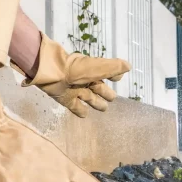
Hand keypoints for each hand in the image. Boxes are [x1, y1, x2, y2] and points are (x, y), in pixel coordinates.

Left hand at [14, 34, 130, 117]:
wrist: (52, 74)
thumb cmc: (77, 69)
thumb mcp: (98, 67)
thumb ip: (113, 67)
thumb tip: (129, 66)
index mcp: (94, 72)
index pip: (107, 74)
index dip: (113, 76)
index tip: (117, 78)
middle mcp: (86, 81)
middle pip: (100, 90)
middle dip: (105, 93)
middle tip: (110, 97)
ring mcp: (76, 91)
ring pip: (90, 99)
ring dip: (96, 103)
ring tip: (102, 107)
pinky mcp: (67, 100)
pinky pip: (76, 108)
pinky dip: (81, 111)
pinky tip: (85, 114)